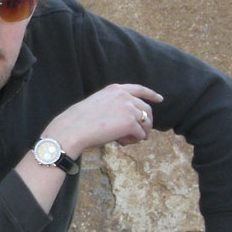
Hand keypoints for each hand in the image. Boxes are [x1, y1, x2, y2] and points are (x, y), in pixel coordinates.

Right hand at [44, 83, 162, 156]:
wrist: (72, 130)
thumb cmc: (79, 121)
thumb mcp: (97, 105)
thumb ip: (114, 106)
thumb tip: (131, 120)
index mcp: (115, 89)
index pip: (139, 89)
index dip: (151, 94)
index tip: (160, 99)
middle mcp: (124, 96)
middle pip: (147, 109)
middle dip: (147, 123)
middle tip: (141, 135)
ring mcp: (129, 109)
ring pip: (146, 123)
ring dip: (139, 134)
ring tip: (125, 141)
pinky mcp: (130, 123)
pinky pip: (141, 135)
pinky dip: (133, 141)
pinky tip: (121, 143)